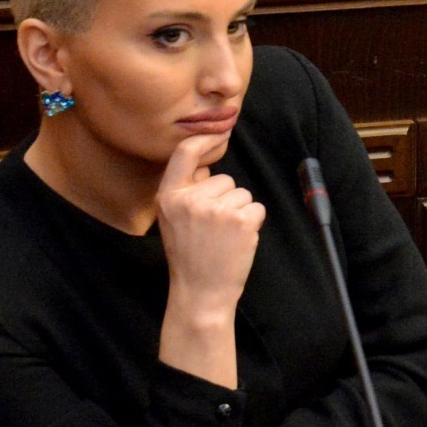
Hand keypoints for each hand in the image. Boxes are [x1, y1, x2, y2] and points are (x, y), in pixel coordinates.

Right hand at [157, 133, 264, 321]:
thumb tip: (206, 167)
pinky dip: (253, 222)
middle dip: (225, 199)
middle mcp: (190, 200)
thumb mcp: (173, 220)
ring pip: (242, 193)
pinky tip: (237, 240)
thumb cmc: (189, 256)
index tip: (219, 132)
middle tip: (212, 230)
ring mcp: (216, 209)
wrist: (200, 294)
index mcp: (169, 197)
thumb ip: (186, 193)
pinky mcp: (241, 219)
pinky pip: (256, 207)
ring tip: (223, 238)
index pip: (184, 153)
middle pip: (224, 179)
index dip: (204, 138)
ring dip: (239, 212)